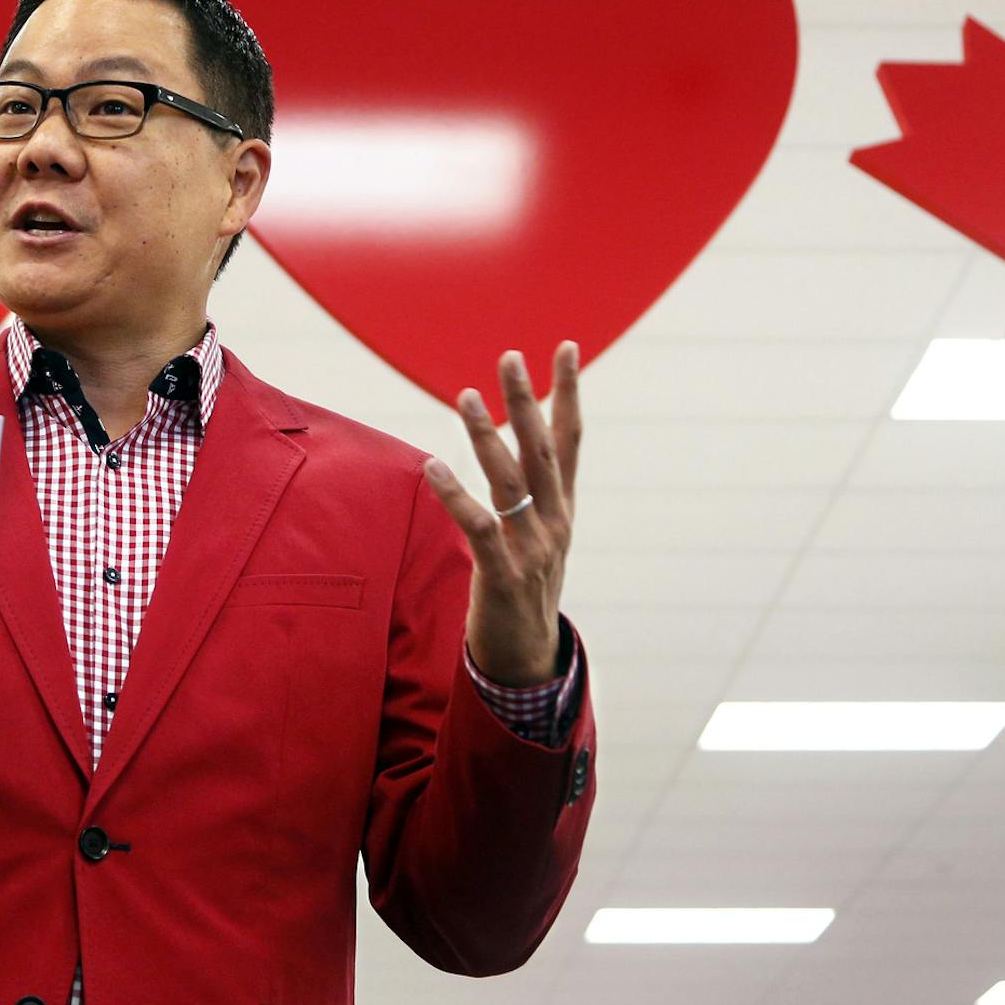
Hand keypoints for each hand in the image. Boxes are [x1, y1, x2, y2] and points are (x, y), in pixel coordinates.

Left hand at [423, 343, 581, 686]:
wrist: (528, 657)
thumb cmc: (527, 588)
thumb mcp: (543, 536)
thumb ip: (537, 492)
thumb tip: (524, 443)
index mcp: (564, 508)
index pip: (571, 439)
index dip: (569, 392)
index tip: (567, 347)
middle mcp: (554, 522)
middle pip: (542, 450)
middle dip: (527, 400)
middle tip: (511, 357)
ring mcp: (532, 548)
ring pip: (510, 481)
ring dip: (489, 436)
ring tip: (466, 397)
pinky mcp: (503, 574)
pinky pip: (479, 527)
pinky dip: (455, 495)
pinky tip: (433, 466)